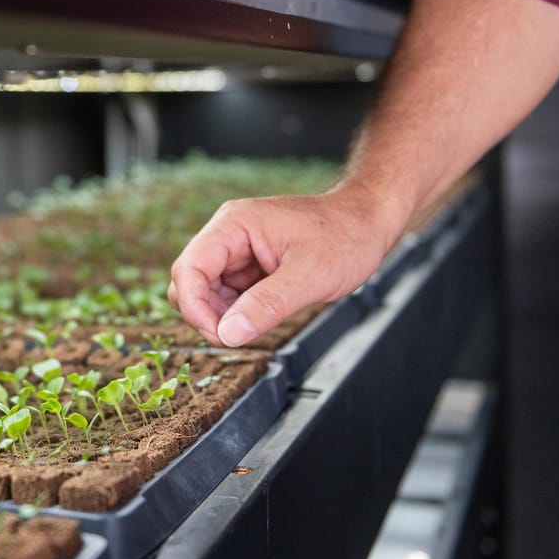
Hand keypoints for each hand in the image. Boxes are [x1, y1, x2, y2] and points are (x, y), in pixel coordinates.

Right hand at [168, 184, 401, 346]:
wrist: (367, 221)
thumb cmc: (346, 236)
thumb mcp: (310, 275)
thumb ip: (267, 304)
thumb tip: (229, 335)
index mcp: (234, 225)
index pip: (190, 267)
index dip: (195, 306)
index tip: (219, 336)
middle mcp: (228, 233)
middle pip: (190, 280)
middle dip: (206, 314)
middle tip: (237, 337)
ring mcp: (236, 249)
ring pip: (205, 291)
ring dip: (222, 315)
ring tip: (258, 324)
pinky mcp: (247, 264)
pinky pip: (226, 293)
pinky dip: (236, 312)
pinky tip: (262, 316)